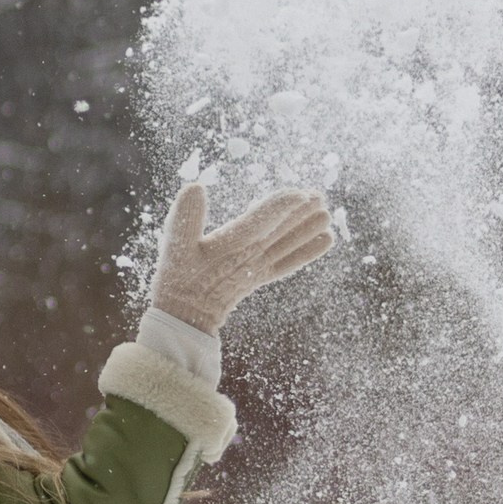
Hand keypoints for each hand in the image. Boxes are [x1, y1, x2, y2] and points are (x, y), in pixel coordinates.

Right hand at [148, 178, 333, 334]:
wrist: (185, 316)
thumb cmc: (178, 277)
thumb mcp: (175, 245)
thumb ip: (186, 217)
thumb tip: (195, 187)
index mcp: (229, 245)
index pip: (259, 221)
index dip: (280, 207)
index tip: (300, 195)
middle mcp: (249, 256)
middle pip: (280, 231)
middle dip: (301, 213)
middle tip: (321, 196)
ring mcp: (257, 267)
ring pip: (288, 245)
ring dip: (308, 229)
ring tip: (327, 215)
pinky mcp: (259, 276)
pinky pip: (289, 262)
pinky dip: (308, 251)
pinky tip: (325, 241)